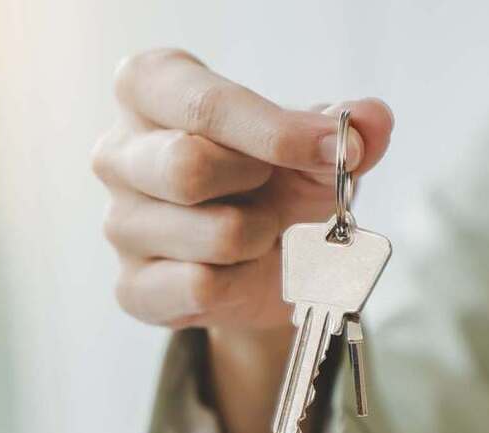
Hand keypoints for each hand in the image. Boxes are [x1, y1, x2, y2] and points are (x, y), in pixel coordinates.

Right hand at [93, 48, 394, 334]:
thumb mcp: (313, 143)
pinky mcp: (132, 288)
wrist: (269, 259)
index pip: (204, 105)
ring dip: (262, 237)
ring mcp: (119, 224)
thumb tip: (371, 121)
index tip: (338, 151)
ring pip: (211, 236)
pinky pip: (201, 288)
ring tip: (259, 231)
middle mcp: (118, 152)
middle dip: (260, 185)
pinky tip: (239, 270)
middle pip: (186, 167)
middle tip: (275, 188)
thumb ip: (344, 126)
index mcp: (149, 88)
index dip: (278, 132)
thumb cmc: (274, 179)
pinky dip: (244, 283)